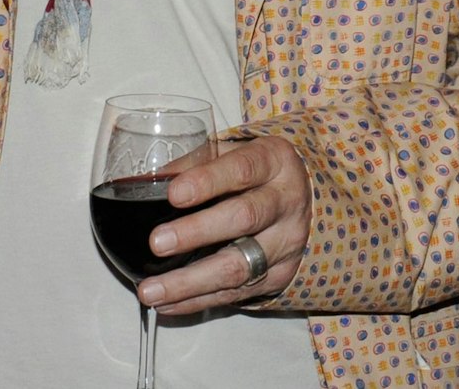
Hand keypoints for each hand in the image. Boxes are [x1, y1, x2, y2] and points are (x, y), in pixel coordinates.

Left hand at [136, 135, 309, 314]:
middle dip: (197, 233)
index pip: (242, 169)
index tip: (174, 194)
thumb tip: (150, 181)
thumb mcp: (236, 152)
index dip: (207, 182)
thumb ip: (197, 162)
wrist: (308, 199)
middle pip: (244, 218)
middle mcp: (285, 202)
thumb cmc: (259, 172)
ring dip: (190, 282)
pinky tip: (166, 304)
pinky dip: (197, 302)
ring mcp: (285, 244)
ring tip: (151, 289)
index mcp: (274, 162)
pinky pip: (235, 294)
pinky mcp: (279, 277)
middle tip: (158, 243)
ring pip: (238, 267)